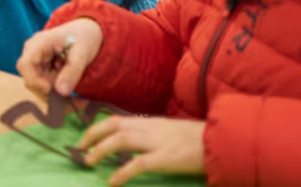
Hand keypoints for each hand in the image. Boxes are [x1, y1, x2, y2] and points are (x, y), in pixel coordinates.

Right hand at [15, 18, 102, 98]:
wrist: (84, 32)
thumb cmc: (82, 38)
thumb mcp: (81, 54)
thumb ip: (72, 72)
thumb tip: (61, 92)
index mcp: (39, 43)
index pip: (25, 64)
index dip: (34, 80)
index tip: (51, 89)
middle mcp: (32, 51)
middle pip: (29, 77)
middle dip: (46, 88)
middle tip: (66, 90)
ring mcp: (36, 60)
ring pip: (36, 83)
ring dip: (52, 88)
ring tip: (68, 81)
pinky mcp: (41, 67)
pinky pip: (43, 83)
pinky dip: (54, 87)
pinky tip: (66, 80)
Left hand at [77, 116, 205, 185]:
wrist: (220, 141)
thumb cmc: (198, 140)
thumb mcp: (170, 132)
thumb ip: (152, 135)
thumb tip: (134, 142)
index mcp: (151, 123)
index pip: (117, 120)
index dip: (98, 127)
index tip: (85, 137)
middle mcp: (150, 128)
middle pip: (113, 126)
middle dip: (92, 135)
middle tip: (79, 148)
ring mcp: (157, 142)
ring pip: (120, 140)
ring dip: (100, 150)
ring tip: (88, 161)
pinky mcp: (165, 158)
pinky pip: (137, 164)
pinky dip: (122, 172)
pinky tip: (112, 181)